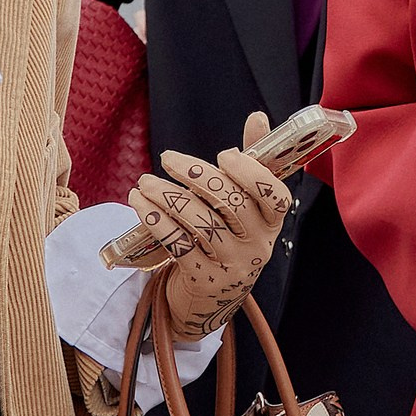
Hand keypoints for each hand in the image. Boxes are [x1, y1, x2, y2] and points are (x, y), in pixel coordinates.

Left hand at [126, 112, 294, 342]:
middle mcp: (257, 244)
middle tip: (168, 158)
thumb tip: (258, 118)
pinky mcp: (204, 279)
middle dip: (195, 175)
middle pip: (230, 203)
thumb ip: (253, 163)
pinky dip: (156, 221)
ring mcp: (231, 265)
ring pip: (199, 222)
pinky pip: (177, 243)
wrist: (213, 297)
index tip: (223, 155)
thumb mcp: (246, 205)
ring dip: (166, 196)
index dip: (249, 172)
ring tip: (144, 182)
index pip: (274, 194)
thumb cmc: (230, 236)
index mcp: (272, 221)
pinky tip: (140, 204)